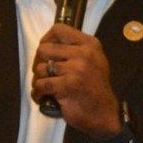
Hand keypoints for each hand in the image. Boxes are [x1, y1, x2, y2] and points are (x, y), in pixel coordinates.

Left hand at [30, 24, 121, 139]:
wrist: (105, 113)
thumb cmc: (95, 87)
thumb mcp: (93, 60)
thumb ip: (75, 49)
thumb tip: (48, 43)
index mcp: (89, 44)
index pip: (59, 29)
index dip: (46, 39)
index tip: (45, 52)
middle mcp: (84, 53)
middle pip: (44, 49)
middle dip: (38, 62)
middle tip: (43, 73)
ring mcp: (76, 69)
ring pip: (40, 68)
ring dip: (38, 79)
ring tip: (44, 87)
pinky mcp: (67, 85)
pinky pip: (41, 84)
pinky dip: (37, 92)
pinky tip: (42, 96)